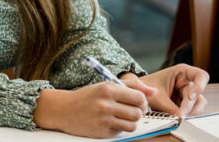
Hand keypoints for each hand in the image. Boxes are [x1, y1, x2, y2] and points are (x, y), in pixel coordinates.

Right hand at [33, 82, 151, 137]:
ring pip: (132, 125)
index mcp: (108, 89)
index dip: (143, 101)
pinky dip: (120, 127)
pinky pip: (121, 132)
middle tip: (132, 110)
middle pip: (137, 113)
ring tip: (122, 116)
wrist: (64, 109)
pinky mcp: (101, 132)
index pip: (138, 98)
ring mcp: (103, 119)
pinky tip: (111, 122)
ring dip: (131, 122)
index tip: (139, 102)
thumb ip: (132, 86)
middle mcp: (105, 104)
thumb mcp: (106, 85)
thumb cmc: (88, 96)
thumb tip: (154, 92)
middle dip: (139, 112)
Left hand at [137, 64, 207, 118]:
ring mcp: (186, 94)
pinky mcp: (183, 104)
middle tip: (181, 115)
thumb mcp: (157, 97)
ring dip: (189, 112)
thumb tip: (181, 119)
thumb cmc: (146, 88)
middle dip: (190, 106)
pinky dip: (185, 116)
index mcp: (182, 72)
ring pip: (197, 105)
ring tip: (178, 117)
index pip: (201, 76)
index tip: (190, 97)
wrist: (137, 94)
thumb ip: (170, 107)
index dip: (199, 87)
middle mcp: (187, 82)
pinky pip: (190, 111)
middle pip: (198, 95)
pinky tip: (177, 118)